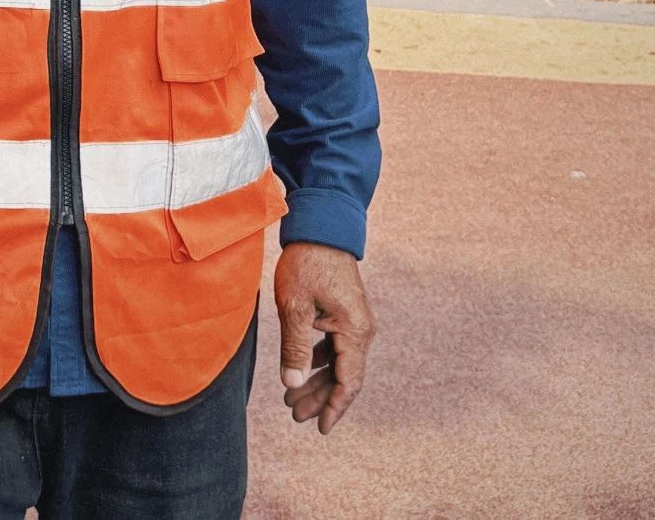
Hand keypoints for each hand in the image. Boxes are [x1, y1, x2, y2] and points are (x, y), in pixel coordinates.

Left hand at [274, 241, 374, 433]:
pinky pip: (335, 346)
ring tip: (293, 399)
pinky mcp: (345, 313)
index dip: (334, 407)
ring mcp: (354, 321)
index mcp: (354, 330)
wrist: (321, 226)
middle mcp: (361, 329)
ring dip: (317, 381)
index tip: (321, 429)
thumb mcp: (294, 305)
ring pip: (338, 362)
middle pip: (343, 376)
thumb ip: (295, 347)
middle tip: (295, 415)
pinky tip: (301, 370)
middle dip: (320, 398)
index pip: (348, 381)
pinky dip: (319, 361)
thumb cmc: (307, 262)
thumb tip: (293, 384)